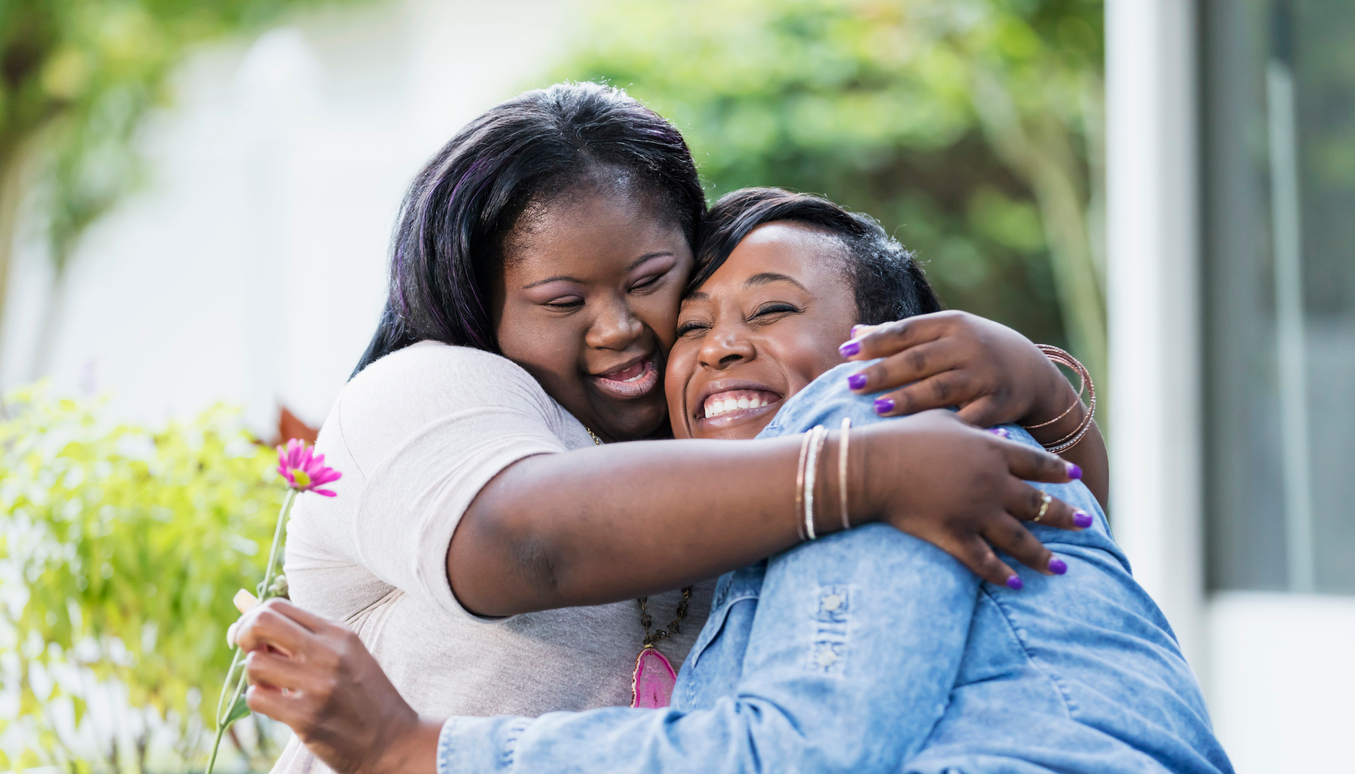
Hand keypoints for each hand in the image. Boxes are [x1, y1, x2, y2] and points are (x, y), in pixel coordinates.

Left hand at [231, 599, 440, 773]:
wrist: (392, 740)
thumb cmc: (362, 694)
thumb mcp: (343, 653)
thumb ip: (300, 632)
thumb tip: (243, 605)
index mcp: (338, 632)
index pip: (278, 605)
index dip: (253, 618)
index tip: (253, 638)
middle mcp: (329, 653)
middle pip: (262, 622)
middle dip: (244, 636)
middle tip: (252, 654)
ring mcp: (319, 685)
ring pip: (254, 663)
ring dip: (254, 676)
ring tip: (272, 686)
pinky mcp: (307, 717)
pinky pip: (257, 697)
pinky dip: (259, 700)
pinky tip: (278, 705)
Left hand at [839, 311, 1075, 427]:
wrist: (1034, 373)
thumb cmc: (975, 353)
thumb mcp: (946, 334)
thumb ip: (902, 335)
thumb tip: (854, 333)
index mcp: (952, 324)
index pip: (907, 331)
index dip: (876, 342)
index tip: (845, 352)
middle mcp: (969, 347)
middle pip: (920, 360)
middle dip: (884, 372)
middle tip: (851, 384)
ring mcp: (986, 376)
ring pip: (941, 389)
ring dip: (908, 399)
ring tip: (878, 408)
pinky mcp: (1000, 405)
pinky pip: (969, 419)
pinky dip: (946, 428)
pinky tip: (923, 436)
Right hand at [855, 410, 1090, 587]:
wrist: (873, 465)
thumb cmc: (902, 437)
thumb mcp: (943, 422)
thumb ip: (975, 427)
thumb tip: (1001, 434)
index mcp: (991, 451)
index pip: (1036, 463)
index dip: (1057, 471)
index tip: (1075, 477)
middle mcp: (992, 483)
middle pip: (1038, 503)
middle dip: (1064, 515)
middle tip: (1085, 524)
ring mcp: (976, 512)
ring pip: (1020, 540)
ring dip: (1043, 556)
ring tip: (1063, 569)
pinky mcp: (955, 535)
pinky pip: (984, 561)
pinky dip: (1001, 574)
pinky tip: (1015, 584)